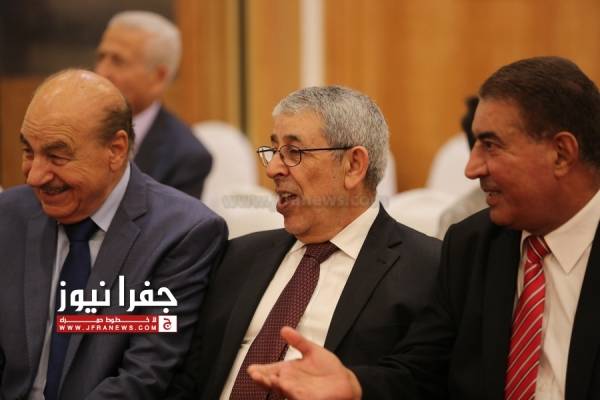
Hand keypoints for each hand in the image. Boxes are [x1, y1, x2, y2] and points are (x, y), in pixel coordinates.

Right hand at [247, 326, 361, 399]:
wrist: (345, 382)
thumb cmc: (328, 369)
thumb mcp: (312, 350)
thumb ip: (298, 341)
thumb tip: (284, 329)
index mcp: (289, 371)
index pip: (271, 371)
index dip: (261, 371)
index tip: (251, 369)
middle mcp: (291, 383)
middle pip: (272, 382)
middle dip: (263, 379)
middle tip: (254, 374)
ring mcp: (298, 392)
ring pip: (282, 390)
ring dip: (274, 385)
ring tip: (267, 379)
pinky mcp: (308, 399)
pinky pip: (297, 396)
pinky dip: (290, 392)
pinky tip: (284, 386)